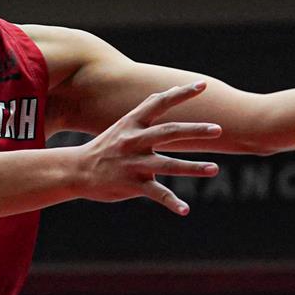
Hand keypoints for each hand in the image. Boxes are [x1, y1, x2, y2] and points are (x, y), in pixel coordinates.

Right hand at [74, 80, 222, 215]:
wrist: (76, 171)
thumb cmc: (104, 147)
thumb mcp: (123, 125)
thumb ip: (145, 110)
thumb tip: (167, 91)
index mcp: (133, 123)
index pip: (159, 102)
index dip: (181, 93)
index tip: (203, 85)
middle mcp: (134, 141)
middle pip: (168, 132)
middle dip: (194, 131)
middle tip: (218, 129)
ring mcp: (133, 164)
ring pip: (167, 165)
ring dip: (193, 167)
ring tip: (214, 169)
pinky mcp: (132, 185)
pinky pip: (156, 194)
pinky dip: (172, 202)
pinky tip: (185, 209)